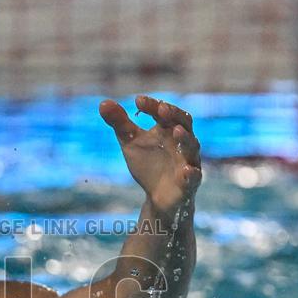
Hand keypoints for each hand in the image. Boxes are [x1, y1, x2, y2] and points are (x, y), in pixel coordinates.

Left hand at [100, 95, 201, 218]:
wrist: (157, 196)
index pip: (164, 112)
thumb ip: (120, 123)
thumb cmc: (148, 164)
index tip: (138, 101)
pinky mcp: (189, 183)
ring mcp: (188, 162)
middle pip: (184, 123)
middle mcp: (181, 142)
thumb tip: (103, 103)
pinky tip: (187, 170)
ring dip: (186, 139)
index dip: (152, 106)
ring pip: (192, 147)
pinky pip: (194, 178)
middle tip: (161, 109)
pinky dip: (192, 173)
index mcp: (168, 129)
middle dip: (174, 115)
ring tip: (176, 131)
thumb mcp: (131, 143)